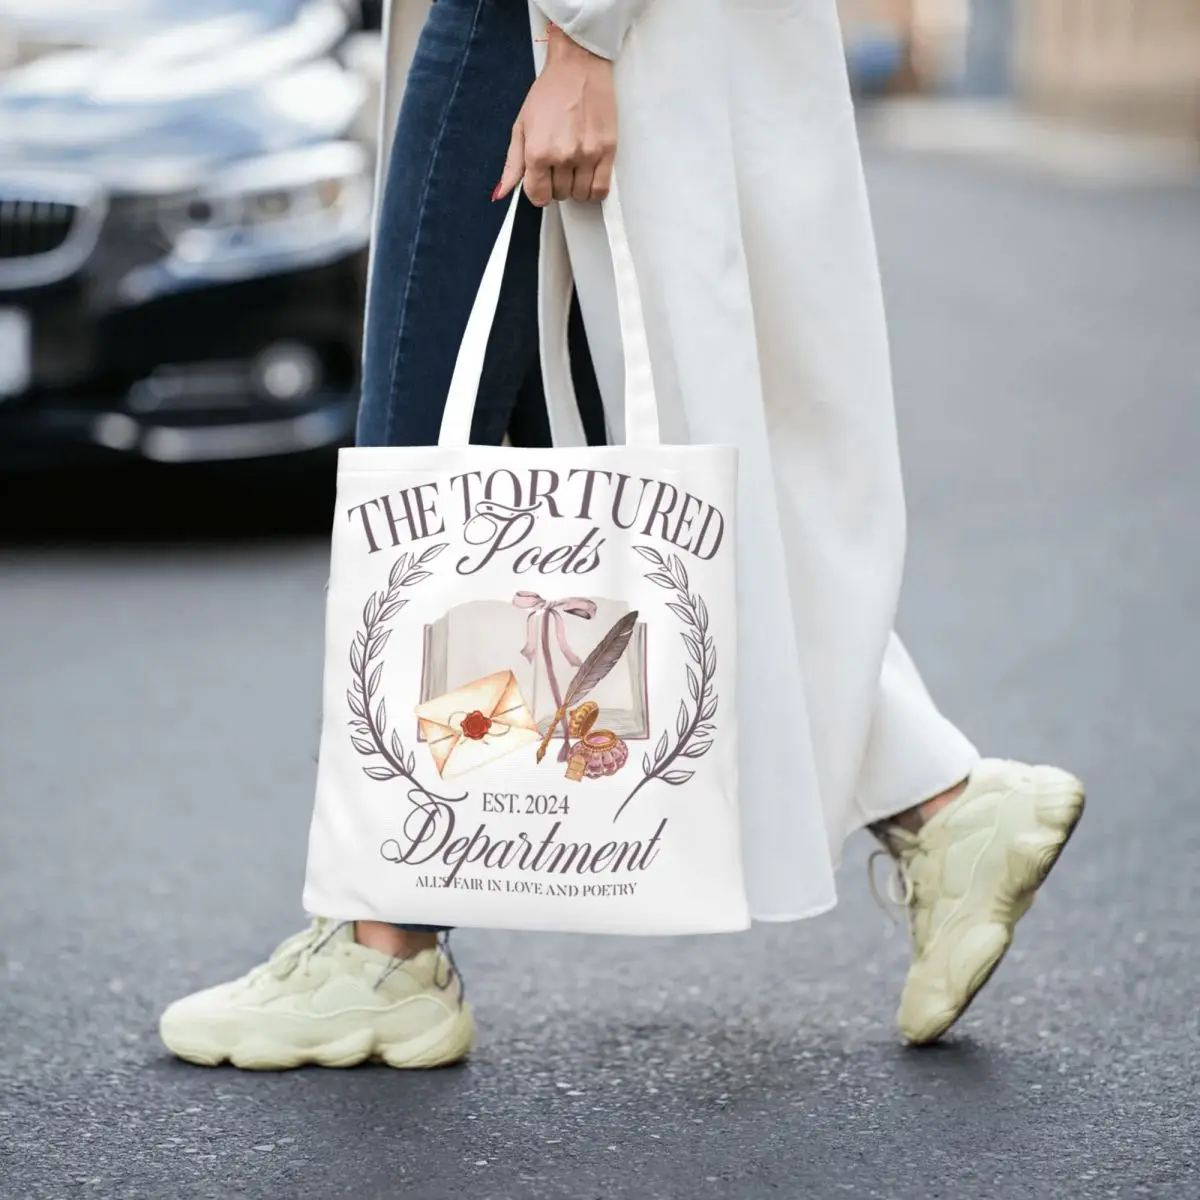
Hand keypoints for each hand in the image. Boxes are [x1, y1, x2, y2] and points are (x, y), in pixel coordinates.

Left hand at [494, 25, 616, 206]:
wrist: (578, 67)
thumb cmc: (550, 92)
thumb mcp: (522, 126)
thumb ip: (513, 163)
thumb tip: (502, 192)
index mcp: (538, 151)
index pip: (538, 196)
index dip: (539, 192)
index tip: (542, 183)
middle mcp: (562, 155)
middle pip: (559, 195)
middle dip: (557, 185)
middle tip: (558, 165)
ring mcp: (586, 154)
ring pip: (580, 194)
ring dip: (575, 186)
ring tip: (574, 167)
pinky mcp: (607, 150)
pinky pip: (601, 189)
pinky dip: (593, 189)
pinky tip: (588, 176)